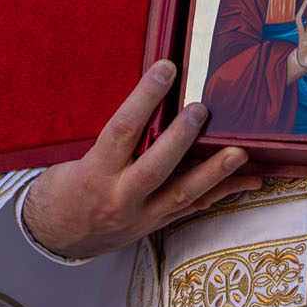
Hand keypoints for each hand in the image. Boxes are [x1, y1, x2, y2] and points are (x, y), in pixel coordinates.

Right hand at [20, 63, 259, 261]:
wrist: (58, 237)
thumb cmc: (63, 191)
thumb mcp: (74, 160)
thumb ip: (110, 139)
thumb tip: (149, 101)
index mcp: (94, 174)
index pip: (122, 130)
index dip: (144, 98)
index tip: (165, 69)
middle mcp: (120, 197)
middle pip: (155, 167)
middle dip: (181, 138)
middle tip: (202, 109)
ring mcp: (142, 215)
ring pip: (183, 193)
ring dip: (215, 172)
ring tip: (240, 153)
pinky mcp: (157, 224)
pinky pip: (195, 207)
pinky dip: (223, 192)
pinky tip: (249, 180)